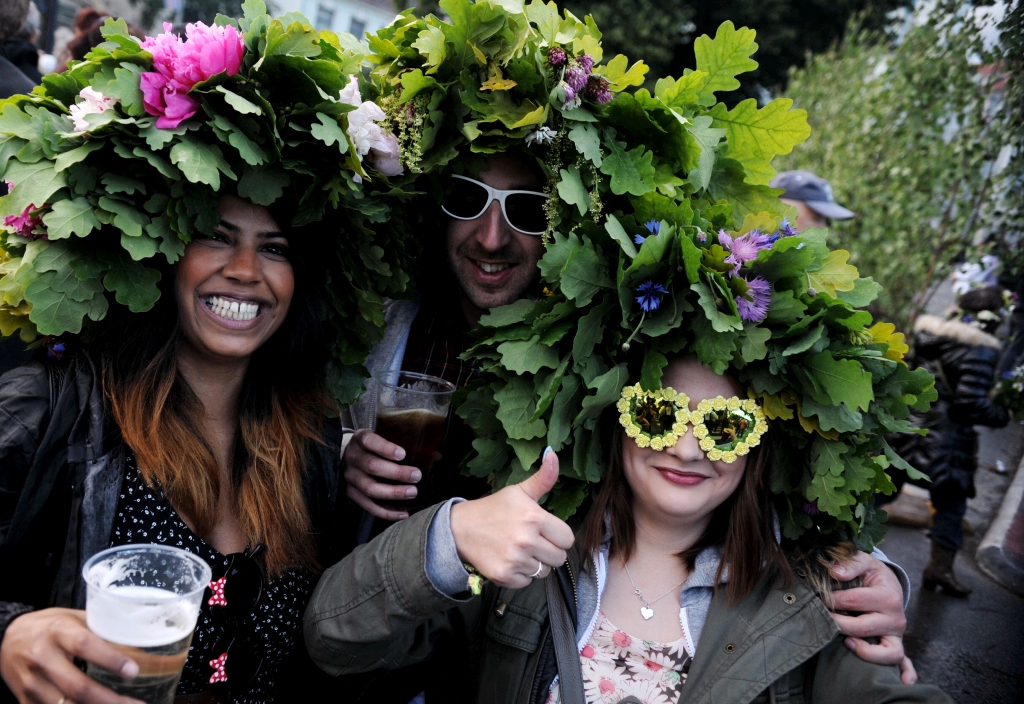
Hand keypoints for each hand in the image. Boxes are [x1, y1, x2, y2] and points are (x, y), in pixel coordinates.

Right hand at [0, 608, 142, 703]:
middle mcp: (42, 658)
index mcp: (57, 631)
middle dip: (109, 700)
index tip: (133, 671)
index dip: (110, 659)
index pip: (85, 645)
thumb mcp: (71, 618)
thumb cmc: (47, 627)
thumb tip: (137, 638)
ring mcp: (31, 683)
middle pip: (77, 686)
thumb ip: (99, 629)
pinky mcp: (24, 700)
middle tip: (136, 703)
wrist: (5, 639)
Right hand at [344, 429, 421, 520]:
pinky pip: (368, 506)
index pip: (370, 441)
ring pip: (369, 488)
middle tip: (416, 475)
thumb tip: (437, 456)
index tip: (403, 454)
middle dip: (397, 473)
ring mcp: (350, 477)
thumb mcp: (385, 437)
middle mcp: (352, 457)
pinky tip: (403, 513)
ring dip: (393, 493)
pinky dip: (386, 512)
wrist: (353, 456)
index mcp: (361, 439)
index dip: (385, 448)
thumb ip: (408, 444)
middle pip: (372, 466)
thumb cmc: (376, 446)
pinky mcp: (351, 493)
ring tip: (412, 492)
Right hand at [450, 448, 574, 588]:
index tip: (545, 532)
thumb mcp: (519, 491)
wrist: (460, 528)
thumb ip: (543, 478)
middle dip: (549, 551)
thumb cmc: (493, 509)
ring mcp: (515, 559)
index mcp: (535, 517)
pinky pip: (527, 582)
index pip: (567, 538)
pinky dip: (521, 575)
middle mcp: (527, 540)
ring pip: (544, 572)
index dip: (558, 536)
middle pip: (559, 558)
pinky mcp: (504, 575)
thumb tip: (553, 453)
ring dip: (535, 564)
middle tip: (532, 542)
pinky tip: (510, 560)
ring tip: (520, 550)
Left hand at [830, 551, 906, 665]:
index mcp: (888, 596)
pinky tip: (900, 682)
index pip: (854, 601)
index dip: (832, 599)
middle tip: (823, 616)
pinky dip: (905, 673)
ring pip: (887, 652)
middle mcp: (896, 618)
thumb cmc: (871, 574)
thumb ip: (850, 564)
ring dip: (865, 651)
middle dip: (839, 622)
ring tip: (846, 642)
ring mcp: (897, 635)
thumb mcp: (863, 561)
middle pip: (864, 627)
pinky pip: (903, 663)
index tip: (819, 596)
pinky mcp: (896, 645)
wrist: (888, 584)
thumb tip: (835, 572)